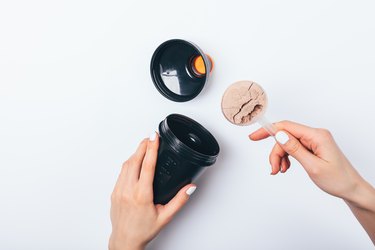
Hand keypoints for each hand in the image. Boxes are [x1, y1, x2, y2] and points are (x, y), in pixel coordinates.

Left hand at [109, 132, 196, 249]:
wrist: (125, 240)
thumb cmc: (144, 230)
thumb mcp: (166, 217)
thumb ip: (179, 201)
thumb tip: (190, 187)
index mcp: (142, 195)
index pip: (147, 165)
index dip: (151, 148)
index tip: (154, 137)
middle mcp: (128, 191)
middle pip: (135, 160)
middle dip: (143, 145)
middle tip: (151, 137)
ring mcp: (119, 190)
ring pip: (126, 164)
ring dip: (136, 153)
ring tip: (144, 146)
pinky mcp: (114, 192)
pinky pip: (121, 172)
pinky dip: (129, 162)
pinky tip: (135, 161)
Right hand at [249, 120, 364, 202]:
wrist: (351, 189)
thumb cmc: (338, 179)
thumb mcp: (313, 166)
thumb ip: (295, 149)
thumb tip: (279, 135)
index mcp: (317, 136)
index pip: (286, 126)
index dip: (268, 130)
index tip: (254, 137)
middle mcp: (315, 135)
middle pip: (285, 137)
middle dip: (276, 153)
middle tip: (273, 168)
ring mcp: (314, 140)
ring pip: (287, 144)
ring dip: (280, 157)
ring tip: (280, 171)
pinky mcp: (313, 147)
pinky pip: (294, 148)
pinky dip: (287, 158)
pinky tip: (286, 167)